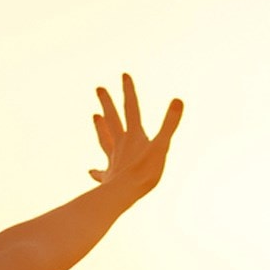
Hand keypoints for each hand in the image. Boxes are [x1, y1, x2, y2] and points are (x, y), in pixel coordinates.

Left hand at [88, 72, 181, 201]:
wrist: (124, 194)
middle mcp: (121, 144)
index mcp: (134, 135)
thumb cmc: (144, 172)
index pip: (131, 108)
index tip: (123, 75)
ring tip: (95, 116)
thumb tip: (178, 100)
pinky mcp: (110, 178)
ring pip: (104, 140)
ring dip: (100, 128)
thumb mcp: (162, 146)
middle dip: (107, 103)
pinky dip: (96, 172)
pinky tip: (91, 171)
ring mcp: (113, 160)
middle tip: (99, 88)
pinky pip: (102, 173)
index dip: (128, 91)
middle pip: (112, 119)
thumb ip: (170, 124)